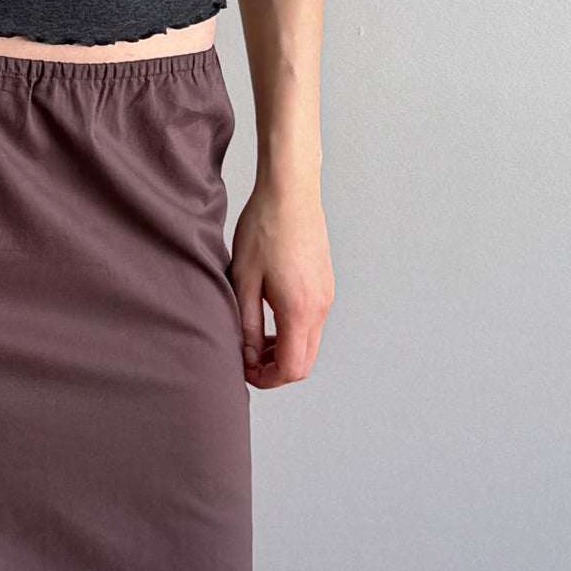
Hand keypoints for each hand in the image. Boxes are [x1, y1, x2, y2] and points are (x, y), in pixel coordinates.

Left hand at [229, 180, 333, 388]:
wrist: (290, 191)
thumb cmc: (263, 229)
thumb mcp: (243, 280)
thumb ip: (247, 324)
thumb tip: (248, 357)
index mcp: (299, 310)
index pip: (291, 369)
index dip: (265, 379)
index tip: (243, 368)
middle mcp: (320, 307)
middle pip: (304, 362)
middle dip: (275, 369)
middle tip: (247, 356)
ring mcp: (327, 295)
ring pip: (309, 343)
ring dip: (283, 349)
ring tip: (254, 334)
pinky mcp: (326, 284)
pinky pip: (313, 322)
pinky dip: (292, 330)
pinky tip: (269, 312)